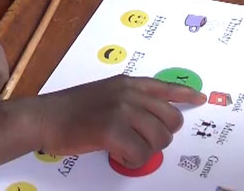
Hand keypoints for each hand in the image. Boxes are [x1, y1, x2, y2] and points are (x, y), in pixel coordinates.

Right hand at [34, 75, 205, 168]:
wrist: (44, 117)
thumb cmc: (69, 110)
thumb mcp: (103, 93)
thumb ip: (128, 100)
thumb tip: (150, 119)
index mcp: (127, 83)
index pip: (164, 87)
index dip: (184, 95)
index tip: (199, 99)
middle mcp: (128, 93)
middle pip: (170, 120)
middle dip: (160, 137)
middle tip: (140, 141)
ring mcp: (122, 110)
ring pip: (159, 140)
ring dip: (145, 151)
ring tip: (125, 149)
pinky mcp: (113, 130)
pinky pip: (140, 155)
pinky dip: (132, 161)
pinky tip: (118, 155)